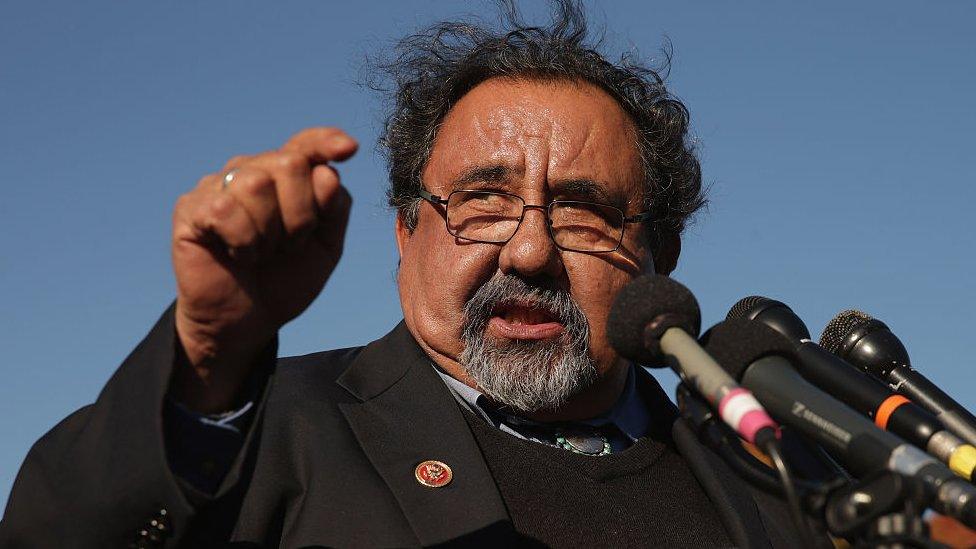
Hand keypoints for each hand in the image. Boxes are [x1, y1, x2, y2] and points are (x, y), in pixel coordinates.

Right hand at [170, 127, 356, 410]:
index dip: (325, 141)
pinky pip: (226, 209)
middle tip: (290, 245)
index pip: (306, 144)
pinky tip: (238, 255)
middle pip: (289, 163)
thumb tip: (328, 173)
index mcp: (287, 177)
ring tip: (262, 252)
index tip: (348, 149)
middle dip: (301, 213)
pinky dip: (242, 241)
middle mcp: (252, 172)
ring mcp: (218, 186)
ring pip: (256, 184)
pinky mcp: (191, 208)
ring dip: (270, 232)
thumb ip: (335, 208)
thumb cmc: (286, 277)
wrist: (249, 320)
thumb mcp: (327, 245)